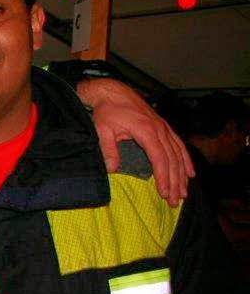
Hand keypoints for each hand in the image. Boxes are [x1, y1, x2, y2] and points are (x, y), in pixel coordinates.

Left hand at [78, 78, 193, 206]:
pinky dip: (185, 160)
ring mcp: (163, 127)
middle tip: (176, 201)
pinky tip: (190, 173)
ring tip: (184, 193)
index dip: (163, 177)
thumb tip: (112, 169)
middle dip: (175, 182)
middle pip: (172, 159)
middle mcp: (159, 129)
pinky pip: (178, 145)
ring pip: (178, 154)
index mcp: (146, 131)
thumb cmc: (107, 111)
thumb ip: (108, 149)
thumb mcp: (102, 130)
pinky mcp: (163, 127)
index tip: (165, 193)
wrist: (113, 92)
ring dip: (182, 175)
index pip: (159, 158)